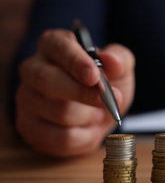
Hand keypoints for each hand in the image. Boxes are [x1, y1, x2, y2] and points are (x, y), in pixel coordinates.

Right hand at [16, 29, 134, 156]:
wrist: (99, 112)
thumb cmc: (105, 83)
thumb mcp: (119, 67)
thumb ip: (119, 60)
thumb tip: (111, 60)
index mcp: (53, 44)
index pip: (58, 47)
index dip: (76, 61)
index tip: (94, 76)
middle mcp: (32, 68)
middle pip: (47, 81)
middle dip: (83, 93)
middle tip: (108, 100)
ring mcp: (27, 99)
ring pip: (59, 112)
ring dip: (90, 116)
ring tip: (98, 112)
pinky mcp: (29, 127)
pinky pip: (61, 137)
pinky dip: (85, 136)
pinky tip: (89, 128)